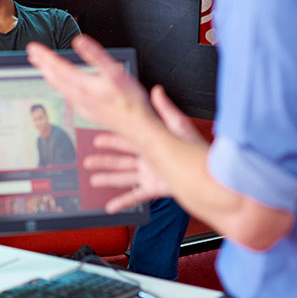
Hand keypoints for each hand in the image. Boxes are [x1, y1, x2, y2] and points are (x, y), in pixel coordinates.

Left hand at [27, 35, 154, 142]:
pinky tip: (63, 88)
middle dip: (42, 64)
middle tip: (31, 54)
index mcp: (83, 84)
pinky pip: (69, 98)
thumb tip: (79, 40)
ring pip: (60, 89)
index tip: (33, 47)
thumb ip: (95, 55)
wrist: (137, 127)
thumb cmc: (129, 100)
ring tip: (42, 68)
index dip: (45, 56)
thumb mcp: (114, 72)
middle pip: (55, 78)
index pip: (58, 66)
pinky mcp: (88, 112)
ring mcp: (82, 106)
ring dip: (49, 76)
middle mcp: (79, 96)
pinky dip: (61, 89)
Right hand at [86, 85, 208, 211]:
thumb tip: (157, 90)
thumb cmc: (198, 151)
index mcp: (153, 142)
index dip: (110, 139)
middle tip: (87, 160)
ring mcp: (151, 175)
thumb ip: (165, 109)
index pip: (126, 139)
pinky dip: (122, 202)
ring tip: (93, 180)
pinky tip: (110, 207)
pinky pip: (135, 196)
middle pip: (121, 159)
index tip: (96, 138)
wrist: (209, 178)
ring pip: (124, 177)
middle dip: (103, 159)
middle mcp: (150, 159)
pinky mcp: (155, 189)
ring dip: (108, 178)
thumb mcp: (179, 126)